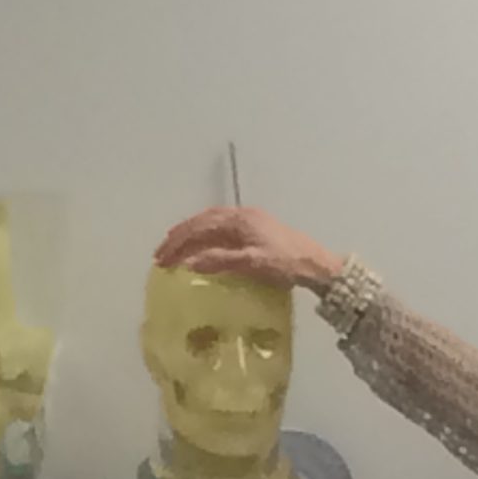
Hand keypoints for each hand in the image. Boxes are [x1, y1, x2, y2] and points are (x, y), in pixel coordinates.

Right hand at [154, 206, 344, 290]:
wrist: (316, 264)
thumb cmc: (286, 264)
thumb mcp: (252, 264)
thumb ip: (221, 261)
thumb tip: (190, 263)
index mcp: (239, 219)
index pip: (199, 227)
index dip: (178, 242)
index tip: (161, 258)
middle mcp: (241, 215)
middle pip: (202, 222)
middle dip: (179, 237)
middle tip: (161, 255)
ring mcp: (249, 221)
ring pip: (211, 223)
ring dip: (190, 235)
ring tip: (175, 249)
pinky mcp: (255, 229)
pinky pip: (221, 229)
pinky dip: (205, 237)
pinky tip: (202, 248)